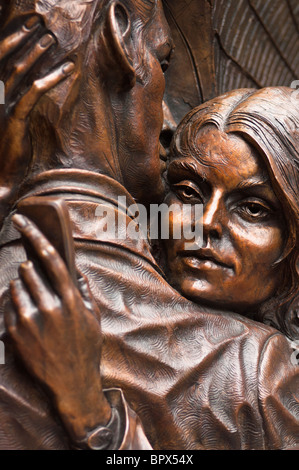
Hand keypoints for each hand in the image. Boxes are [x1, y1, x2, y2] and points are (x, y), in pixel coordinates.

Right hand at [0, 16, 74, 221]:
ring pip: (19, 72)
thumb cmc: (8, 148)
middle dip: (22, 38)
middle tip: (39, 23)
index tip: (28, 23)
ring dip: (37, 54)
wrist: (1, 176)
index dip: (12, 37)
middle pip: (6, 59)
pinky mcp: (15, 120)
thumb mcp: (11, 119)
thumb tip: (33, 82)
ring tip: (52, 40)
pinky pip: (33, 93)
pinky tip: (67, 71)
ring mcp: (2, 107)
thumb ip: (18, 98)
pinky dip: (51, 79)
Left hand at [5, 214, 111, 441]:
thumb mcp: (93, 318)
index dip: (36, 236)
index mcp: (71, 301)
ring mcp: (30, 322)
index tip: (22, 220)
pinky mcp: (15, 334)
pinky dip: (12, 303)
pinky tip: (23, 313)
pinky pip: (6, 306)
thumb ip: (85, 291)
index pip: (52, 260)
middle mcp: (49, 308)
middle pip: (29, 271)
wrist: (71, 384)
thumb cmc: (85, 348)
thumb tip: (77, 272)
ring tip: (30, 297)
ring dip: (20, 285)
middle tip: (31, 271)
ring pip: (15, 287)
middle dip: (29, 268)